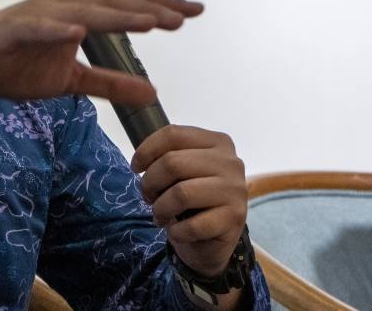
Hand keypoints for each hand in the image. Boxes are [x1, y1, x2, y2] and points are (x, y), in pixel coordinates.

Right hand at [0, 0, 202, 103]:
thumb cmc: (12, 65)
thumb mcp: (69, 81)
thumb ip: (110, 83)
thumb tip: (152, 91)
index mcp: (78, 14)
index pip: (126, 5)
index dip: (160, 7)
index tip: (194, 13)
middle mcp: (63, 6)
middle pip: (114, 3)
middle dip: (152, 9)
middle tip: (187, 16)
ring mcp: (38, 15)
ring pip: (85, 11)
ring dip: (119, 16)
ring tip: (151, 22)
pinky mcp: (14, 28)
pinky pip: (40, 27)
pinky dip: (60, 28)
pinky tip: (81, 33)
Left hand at [131, 125, 247, 276]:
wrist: (215, 238)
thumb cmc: (193, 198)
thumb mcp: (183, 170)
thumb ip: (168, 156)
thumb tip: (141, 159)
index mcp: (217, 142)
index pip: (173, 134)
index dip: (146, 151)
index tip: (136, 167)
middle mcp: (231, 162)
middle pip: (172, 162)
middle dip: (150, 183)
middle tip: (148, 197)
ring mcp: (235, 190)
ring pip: (181, 193)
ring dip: (161, 209)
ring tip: (160, 215)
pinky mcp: (235, 218)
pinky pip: (193, 225)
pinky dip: (177, 232)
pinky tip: (177, 232)